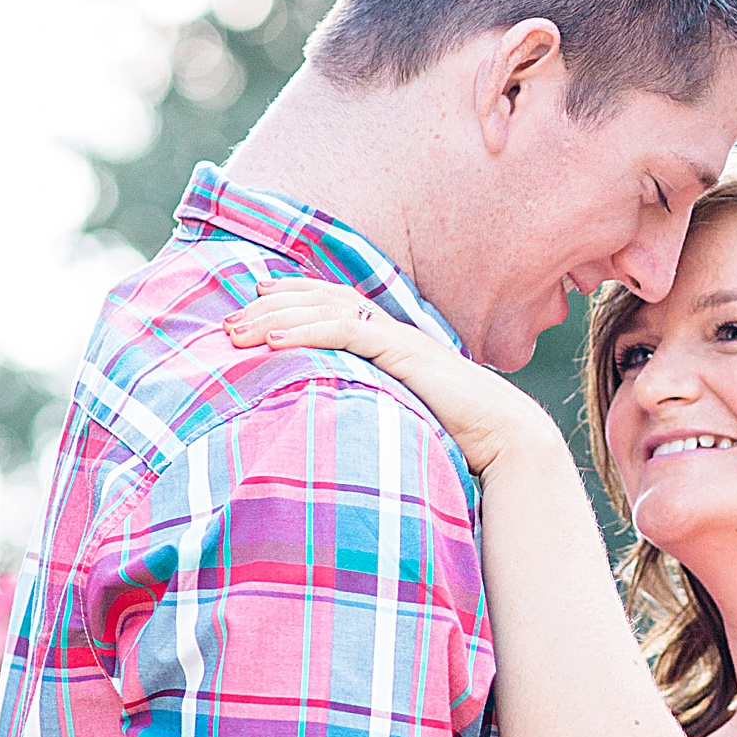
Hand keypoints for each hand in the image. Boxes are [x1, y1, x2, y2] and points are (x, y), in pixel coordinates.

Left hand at [225, 279, 554, 474]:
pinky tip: (274, 341)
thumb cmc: (462, 441)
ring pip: (327, 311)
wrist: (508, 441)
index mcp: (393, 342)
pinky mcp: (405, 351)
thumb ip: (372, 409)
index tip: (254, 298)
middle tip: (229, 322)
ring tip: (236, 331)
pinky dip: (306, 331)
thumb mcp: (403, 418)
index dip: (293, 296)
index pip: (334, 304)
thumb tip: (338, 427)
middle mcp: (394, 331)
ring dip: (276, 317)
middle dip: (271, 305)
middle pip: (322, 300)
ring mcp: (399, 338)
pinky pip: (346, 331)